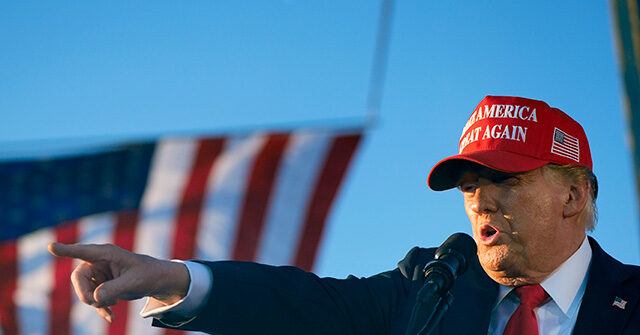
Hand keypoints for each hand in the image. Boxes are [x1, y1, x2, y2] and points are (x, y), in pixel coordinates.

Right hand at [47, 243, 189, 322]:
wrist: (156, 281)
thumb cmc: (147, 275)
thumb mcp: (134, 282)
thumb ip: (114, 288)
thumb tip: (96, 297)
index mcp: (107, 253)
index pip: (82, 251)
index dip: (66, 250)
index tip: (51, 247)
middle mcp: (99, 261)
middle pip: (78, 277)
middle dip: (85, 293)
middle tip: (97, 303)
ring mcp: (99, 274)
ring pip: (84, 290)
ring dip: (95, 301)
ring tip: (112, 305)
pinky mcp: (101, 285)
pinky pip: (92, 298)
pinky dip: (100, 308)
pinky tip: (110, 317)